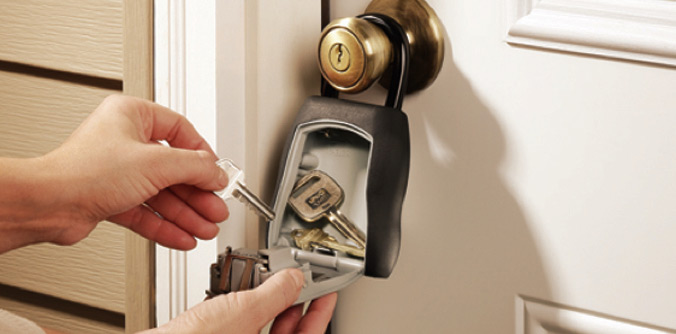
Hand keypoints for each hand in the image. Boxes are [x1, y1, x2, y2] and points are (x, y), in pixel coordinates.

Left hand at [25, 95, 228, 249]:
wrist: (49, 205)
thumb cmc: (84, 172)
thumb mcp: (156, 163)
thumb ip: (195, 167)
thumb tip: (218, 173)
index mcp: (133, 116)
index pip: (181, 132)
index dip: (203, 155)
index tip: (217, 174)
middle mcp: (125, 142)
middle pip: (174, 169)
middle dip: (197, 194)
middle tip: (216, 208)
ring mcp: (118, 172)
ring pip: (162, 194)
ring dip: (186, 214)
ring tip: (205, 228)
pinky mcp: (111, 198)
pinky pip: (147, 211)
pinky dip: (166, 225)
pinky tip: (183, 236)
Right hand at [148, 269, 336, 333]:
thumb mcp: (244, 309)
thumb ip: (275, 292)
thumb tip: (293, 278)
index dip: (321, 312)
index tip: (329, 294)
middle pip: (288, 331)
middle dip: (295, 303)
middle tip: (302, 281)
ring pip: (265, 328)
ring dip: (270, 303)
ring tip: (272, 281)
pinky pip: (243, 325)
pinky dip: (246, 308)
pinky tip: (242, 291)